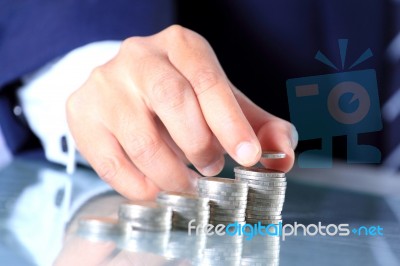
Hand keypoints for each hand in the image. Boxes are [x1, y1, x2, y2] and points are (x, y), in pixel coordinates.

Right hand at [66, 25, 296, 199]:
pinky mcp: (81, 112)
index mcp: (180, 44)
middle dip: (199, 146)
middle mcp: (139, 55)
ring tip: (186, 182)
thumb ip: (257, 125)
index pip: (207, 80)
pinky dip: (140, 186)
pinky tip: (155, 187)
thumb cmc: (182, 96)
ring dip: (172, 174)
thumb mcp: (221, 102)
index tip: (248, 157)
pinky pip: (111, 162)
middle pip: (172, 101)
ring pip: (142, 139)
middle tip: (211, 168)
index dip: (230, 122)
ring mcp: (105, 83)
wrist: (127, 87)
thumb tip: (283, 154)